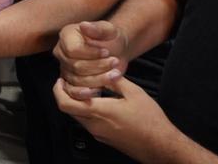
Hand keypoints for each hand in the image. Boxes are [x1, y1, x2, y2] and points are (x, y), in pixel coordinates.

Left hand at [53, 76, 178, 161]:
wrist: (160, 146)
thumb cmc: (149, 120)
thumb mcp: (134, 93)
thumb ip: (115, 81)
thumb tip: (105, 71)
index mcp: (98, 111)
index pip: (65, 103)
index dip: (58, 91)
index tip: (61, 80)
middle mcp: (93, 124)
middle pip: (67, 110)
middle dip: (64, 95)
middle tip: (69, 83)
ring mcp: (98, 133)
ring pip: (77, 117)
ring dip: (75, 103)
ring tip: (84, 90)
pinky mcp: (103, 138)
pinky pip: (87, 123)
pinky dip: (85, 111)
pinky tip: (97, 102)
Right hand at [54, 20, 129, 98]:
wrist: (116, 51)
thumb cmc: (111, 38)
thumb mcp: (109, 30)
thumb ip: (98, 28)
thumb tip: (84, 25)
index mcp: (66, 35)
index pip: (73, 50)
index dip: (91, 54)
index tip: (107, 52)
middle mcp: (61, 51)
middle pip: (75, 66)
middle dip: (98, 66)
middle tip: (115, 62)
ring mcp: (64, 67)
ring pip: (77, 80)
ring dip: (98, 79)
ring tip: (115, 74)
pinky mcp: (70, 81)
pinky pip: (73, 91)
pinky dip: (86, 94)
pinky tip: (99, 90)